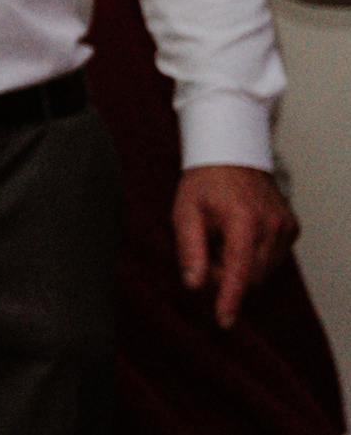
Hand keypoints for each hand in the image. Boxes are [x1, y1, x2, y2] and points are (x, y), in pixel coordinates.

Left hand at [174, 164, 297, 327]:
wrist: (232, 154)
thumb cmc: (205, 182)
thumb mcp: (185, 211)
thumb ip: (189, 249)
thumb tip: (194, 284)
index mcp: (244, 221)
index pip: (239, 271)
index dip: (230, 299)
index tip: (224, 322)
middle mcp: (271, 226)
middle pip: (250, 276)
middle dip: (225, 276)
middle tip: (205, 253)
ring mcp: (286, 228)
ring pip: (263, 271)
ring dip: (240, 268)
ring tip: (220, 239)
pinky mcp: (292, 229)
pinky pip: (272, 259)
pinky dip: (253, 258)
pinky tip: (237, 237)